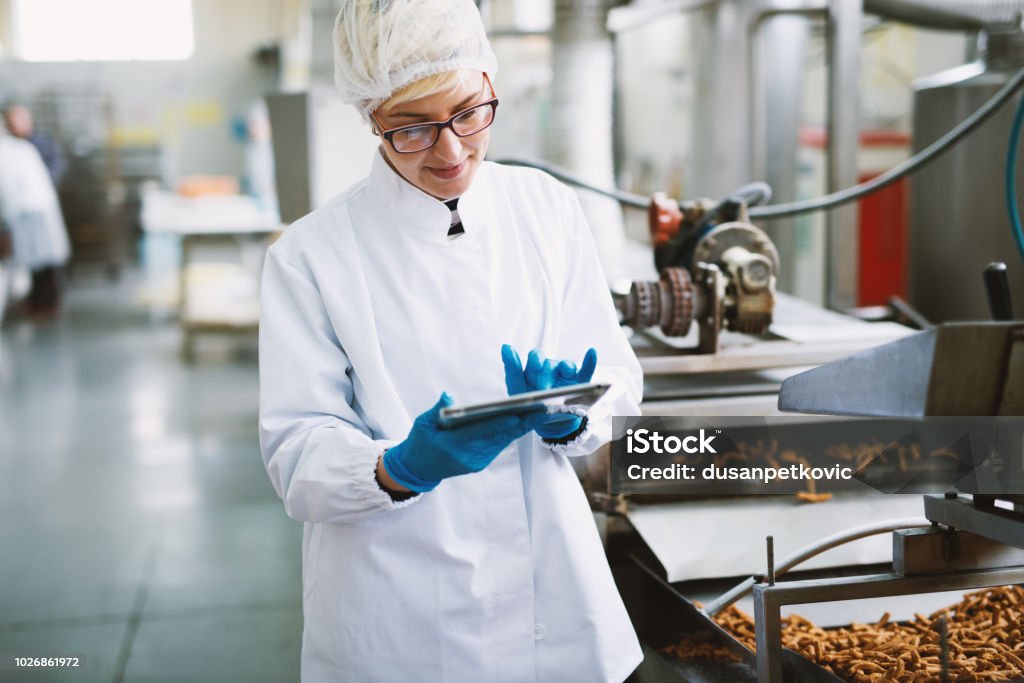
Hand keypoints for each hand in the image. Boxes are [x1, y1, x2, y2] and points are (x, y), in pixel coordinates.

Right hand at [383, 393, 546, 491]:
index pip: (478, 432)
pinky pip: (498, 445)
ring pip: (502, 442)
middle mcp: (467, 456)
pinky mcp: (480, 463)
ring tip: (539, 413)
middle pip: (497, 437)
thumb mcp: (423, 423)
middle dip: (520, 423)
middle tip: (541, 410)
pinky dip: (512, 433)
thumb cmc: (420, 442)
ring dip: (521, 428)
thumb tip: (448, 396)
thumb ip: (437, 409)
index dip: (498, 424)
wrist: (419, 469)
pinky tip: (525, 421)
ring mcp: (476, 462)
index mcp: (451, 445)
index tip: (516, 416)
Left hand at [501, 344, 596, 438]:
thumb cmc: (530, 403)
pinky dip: (589, 362)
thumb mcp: (517, 390)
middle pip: (548, 362)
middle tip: (543, 386)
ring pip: (565, 365)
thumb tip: (505, 346)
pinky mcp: (579, 383)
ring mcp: (564, 376)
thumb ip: (512, 370)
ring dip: (566, 367)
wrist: (549, 422)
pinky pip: (585, 371)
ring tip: (567, 372)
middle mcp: (548, 370)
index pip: (533, 359)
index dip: (531, 361)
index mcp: (532, 371)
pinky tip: (591, 353)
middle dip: (545, 371)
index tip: (527, 360)